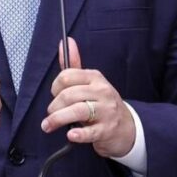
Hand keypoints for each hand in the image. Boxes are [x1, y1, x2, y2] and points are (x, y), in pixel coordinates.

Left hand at [41, 37, 135, 157]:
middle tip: (50, 114)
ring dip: (58, 119)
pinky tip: (70, 135)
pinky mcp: (107, 130)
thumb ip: (75, 64)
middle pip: (69, 95)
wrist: (128, 128)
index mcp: (95, 78)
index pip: (67, 76)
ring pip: (78, 111)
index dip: (55, 87)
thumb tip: (66, 41)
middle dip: (54, 106)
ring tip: (48, 126)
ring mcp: (106, 111)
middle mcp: (102, 92)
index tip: (54, 95)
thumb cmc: (102, 103)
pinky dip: (78, 134)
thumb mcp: (90, 82)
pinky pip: (91, 131)